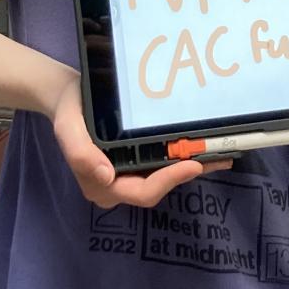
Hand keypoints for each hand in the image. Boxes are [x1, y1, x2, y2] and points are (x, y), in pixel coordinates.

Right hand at [51, 76, 230, 208]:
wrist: (67, 96)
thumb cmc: (69, 112)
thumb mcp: (68, 129)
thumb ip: (81, 154)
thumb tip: (105, 176)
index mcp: (100, 185)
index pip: (141, 192)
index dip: (169, 181)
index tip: (193, 165)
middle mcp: (116, 185)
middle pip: (157, 187)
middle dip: (187, 174)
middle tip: (220, 158)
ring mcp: (126, 174)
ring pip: (162, 176)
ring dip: (191, 166)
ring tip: (221, 154)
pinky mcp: (134, 161)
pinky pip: (160, 164)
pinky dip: (181, 157)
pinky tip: (201, 147)